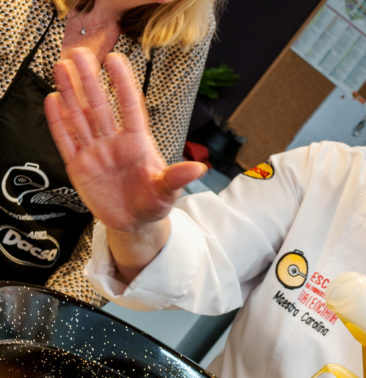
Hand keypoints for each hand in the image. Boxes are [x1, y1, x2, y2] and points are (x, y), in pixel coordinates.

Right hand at [44, 49, 205, 278]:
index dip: (122, 84)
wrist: (135, 223)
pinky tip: (52, 100)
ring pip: (80, 117)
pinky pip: (66, 140)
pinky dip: (58, 121)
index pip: (129, 107)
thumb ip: (177, 178)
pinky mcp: (78, 166)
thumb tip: (199, 169)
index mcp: (138, 142)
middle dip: (89, 80)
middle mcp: (114, 141)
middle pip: (99, 105)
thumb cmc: (154, 202)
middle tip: (79, 53)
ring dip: (70, 93)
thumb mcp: (167, 192)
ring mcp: (95, 152)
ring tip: (61, 66)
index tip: (115, 60)